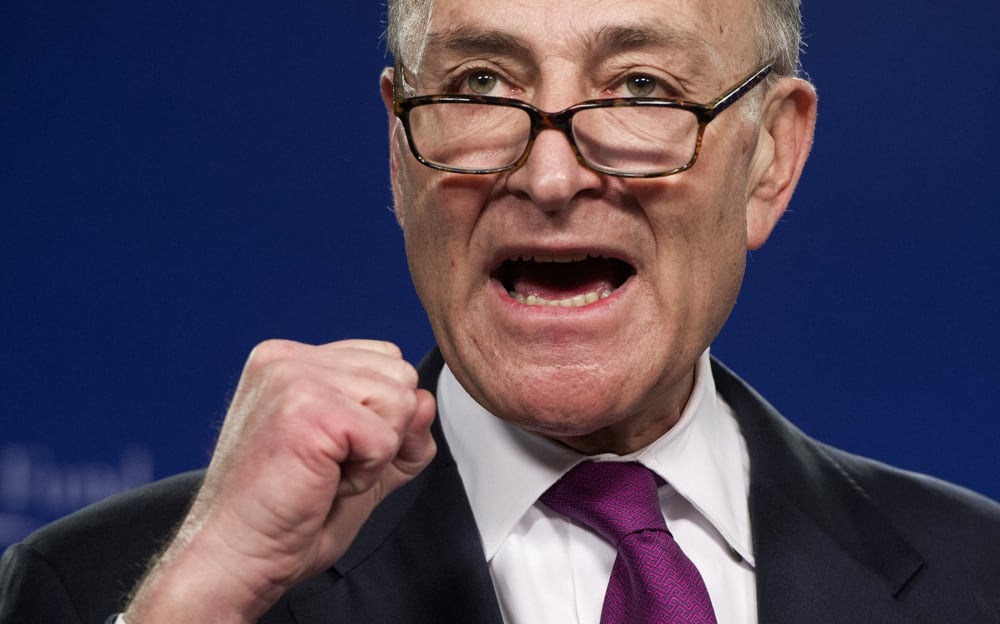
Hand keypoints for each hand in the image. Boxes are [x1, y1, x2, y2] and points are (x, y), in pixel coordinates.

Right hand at [125, 339, 436, 622]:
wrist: (236, 557)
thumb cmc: (285, 515)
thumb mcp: (361, 462)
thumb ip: (400, 429)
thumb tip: (427, 401)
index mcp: (291, 360)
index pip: (386, 360)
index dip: (382, 416)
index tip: (332, 451)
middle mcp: (288, 359)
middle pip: (400, 376)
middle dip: (383, 433)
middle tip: (326, 467)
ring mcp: (294, 378)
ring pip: (400, 401)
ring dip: (375, 454)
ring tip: (323, 473)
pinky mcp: (308, 410)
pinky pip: (385, 438)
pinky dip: (366, 474)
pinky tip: (322, 483)